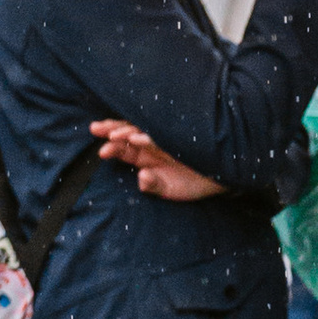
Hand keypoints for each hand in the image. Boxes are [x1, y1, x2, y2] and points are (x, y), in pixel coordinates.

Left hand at [90, 117, 224, 202]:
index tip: (102, 151)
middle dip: (112, 130)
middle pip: (128, 133)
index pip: (124, 148)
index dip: (112, 147)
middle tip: (95, 128)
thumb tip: (141, 178)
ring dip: (128, 131)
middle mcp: (153, 145)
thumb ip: (153, 185)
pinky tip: (138, 139)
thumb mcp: (170, 189)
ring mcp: (166, 138)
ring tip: (114, 135)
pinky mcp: (179, 135)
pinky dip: (150, 137)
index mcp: (147, 156)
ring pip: (143, 130)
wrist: (221, 175)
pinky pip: (163, 133)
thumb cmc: (194, 182)